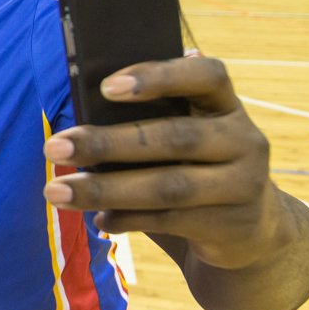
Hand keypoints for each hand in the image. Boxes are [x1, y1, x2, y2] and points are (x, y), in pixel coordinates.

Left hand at [41, 56, 290, 269]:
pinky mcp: (232, 225)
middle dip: (107, 143)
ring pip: (168, 186)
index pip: (206, 76)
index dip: (158, 76)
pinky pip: (169, 221)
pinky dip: (127, 219)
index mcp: (227, 106)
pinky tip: (98, 221)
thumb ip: (155, 121)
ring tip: (57, 192)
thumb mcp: (190, 139)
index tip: (106, 86)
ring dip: (105, 190)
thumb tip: (86, 111)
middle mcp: (244, 140)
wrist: (254, 233)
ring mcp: (243, 185)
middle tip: (54, 149)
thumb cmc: (198, 170)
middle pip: (173, 137)